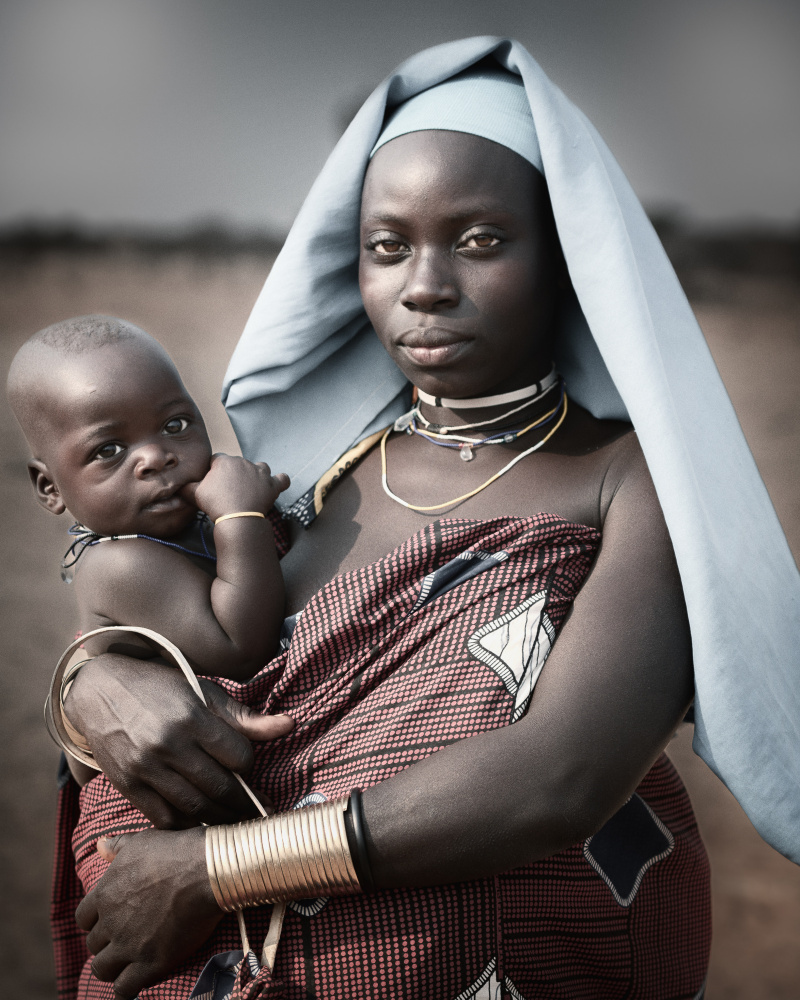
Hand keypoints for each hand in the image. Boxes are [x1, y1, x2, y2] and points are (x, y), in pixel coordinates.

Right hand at [65, 653, 293, 827]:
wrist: (100, 691)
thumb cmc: (160, 688)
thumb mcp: (203, 691)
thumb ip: (244, 716)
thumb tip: (290, 725)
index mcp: (192, 717)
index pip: (239, 756)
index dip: (249, 763)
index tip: (248, 765)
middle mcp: (169, 744)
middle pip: (220, 786)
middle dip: (243, 802)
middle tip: (258, 811)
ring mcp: (146, 767)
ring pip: (195, 806)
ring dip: (220, 818)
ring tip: (236, 821)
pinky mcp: (128, 785)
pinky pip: (163, 818)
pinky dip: (186, 826)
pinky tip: (200, 823)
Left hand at [77, 826, 219, 997]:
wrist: (208, 870)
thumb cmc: (177, 850)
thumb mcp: (143, 841)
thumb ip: (117, 847)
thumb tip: (99, 846)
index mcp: (106, 894)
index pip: (83, 918)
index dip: (96, 920)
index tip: (110, 919)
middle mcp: (111, 923)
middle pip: (94, 944)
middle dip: (107, 942)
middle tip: (126, 938)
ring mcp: (130, 945)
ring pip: (102, 969)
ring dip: (113, 966)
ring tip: (128, 961)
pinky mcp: (151, 963)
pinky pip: (124, 989)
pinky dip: (126, 988)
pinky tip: (137, 978)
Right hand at [180, 453, 289, 523]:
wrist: (237, 518)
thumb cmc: (215, 505)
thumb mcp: (194, 494)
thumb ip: (186, 486)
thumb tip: (176, 485)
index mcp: (225, 461)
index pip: (217, 460)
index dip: (215, 470)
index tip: (214, 482)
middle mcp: (244, 462)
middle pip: (238, 464)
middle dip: (234, 474)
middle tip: (230, 490)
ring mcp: (260, 472)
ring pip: (260, 468)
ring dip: (256, 475)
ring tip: (251, 487)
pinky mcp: (273, 485)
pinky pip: (282, 479)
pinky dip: (281, 481)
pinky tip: (279, 483)